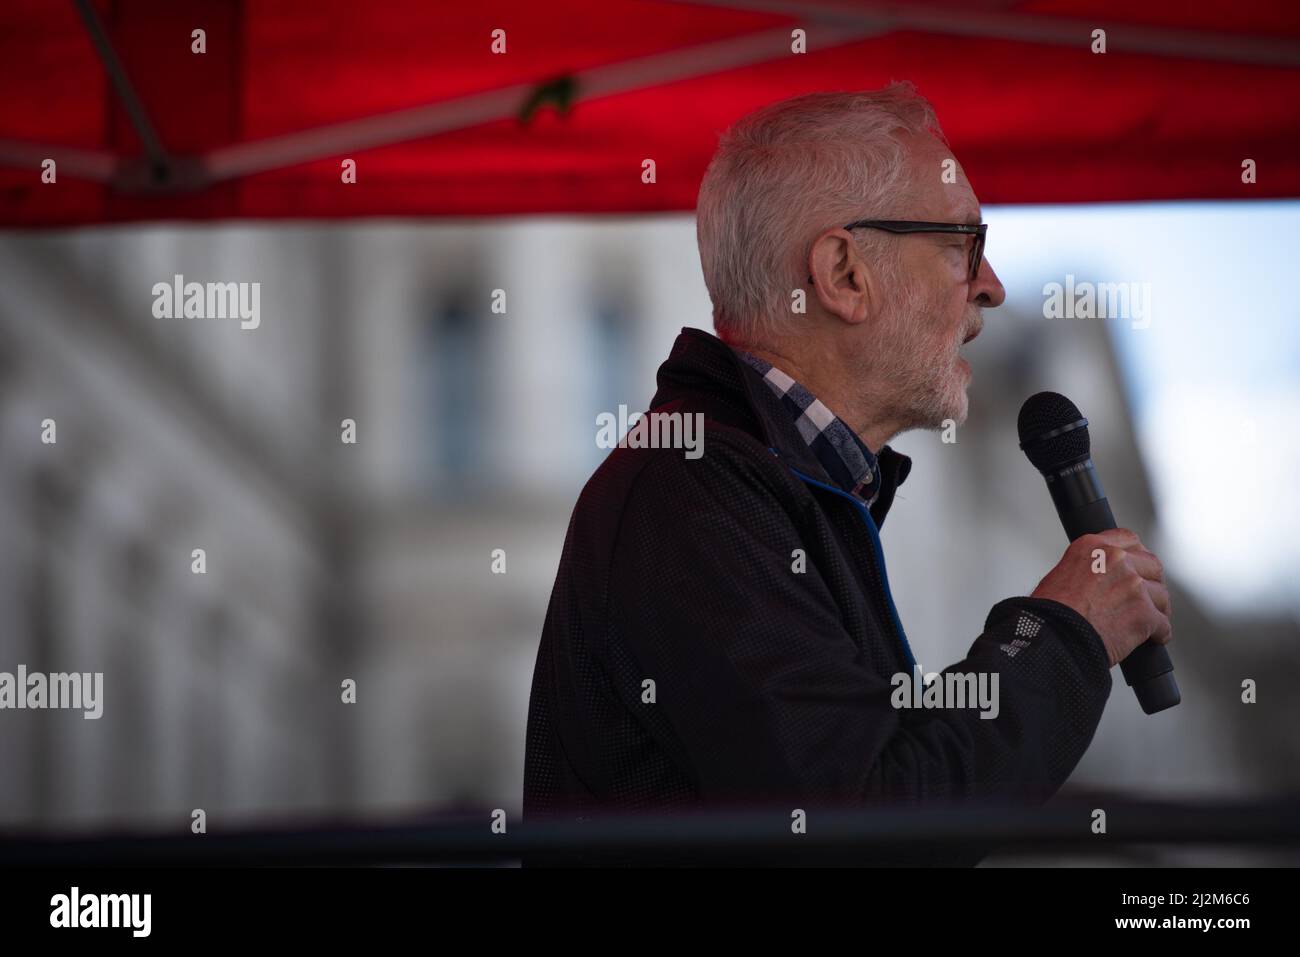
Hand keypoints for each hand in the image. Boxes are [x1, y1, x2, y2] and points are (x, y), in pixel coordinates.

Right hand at [1030, 528, 1172, 667]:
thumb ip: (1088, 568)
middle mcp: (1116, 560)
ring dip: (1156, 609)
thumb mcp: (1061, 573)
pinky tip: (1152, 637)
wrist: (1052, 638)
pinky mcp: (1144, 614)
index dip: (1135, 556)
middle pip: (1152, 565)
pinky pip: (1163, 624)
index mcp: (1093, 547)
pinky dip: (1159, 633)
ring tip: (1147, 622)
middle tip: (1145, 596)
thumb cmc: (1049, 613)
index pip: (1129, 539)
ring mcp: (1134, 586)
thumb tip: (1100, 579)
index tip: (1135, 567)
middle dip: (1151, 581)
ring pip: (1161, 595)